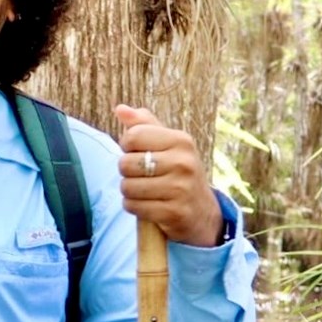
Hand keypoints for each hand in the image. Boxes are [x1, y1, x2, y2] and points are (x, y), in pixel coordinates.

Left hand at [114, 105, 223, 246]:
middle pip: (126, 163)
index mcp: (181, 140)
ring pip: (127, 187)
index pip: (133, 136)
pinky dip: (134, 207)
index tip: (139, 153)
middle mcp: (184, 162)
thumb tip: (120, 109)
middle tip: (143, 176)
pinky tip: (148, 205)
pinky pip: (134, 207)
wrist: (201, 211)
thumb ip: (143, 125)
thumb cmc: (177, 172)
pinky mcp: (174, 213)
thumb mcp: (167, 144)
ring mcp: (181, 189)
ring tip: (145, 191)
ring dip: (129, 192)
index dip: (127, 146)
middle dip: (127, 172)